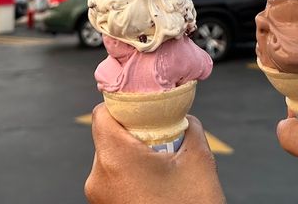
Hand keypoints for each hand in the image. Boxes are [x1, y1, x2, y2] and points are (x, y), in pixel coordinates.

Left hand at [85, 104, 225, 203]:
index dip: (121, 103)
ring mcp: (98, 198)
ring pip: (111, 159)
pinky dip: (130, 175)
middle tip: (160, 132)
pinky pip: (113, 181)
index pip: (101, 113)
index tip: (142, 104)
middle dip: (133, 131)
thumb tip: (184, 117)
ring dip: (133, 155)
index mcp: (115, 158)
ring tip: (161, 162)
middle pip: (107, 136)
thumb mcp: (200, 161)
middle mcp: (98, 177)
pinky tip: (156, 182)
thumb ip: (190, 128)